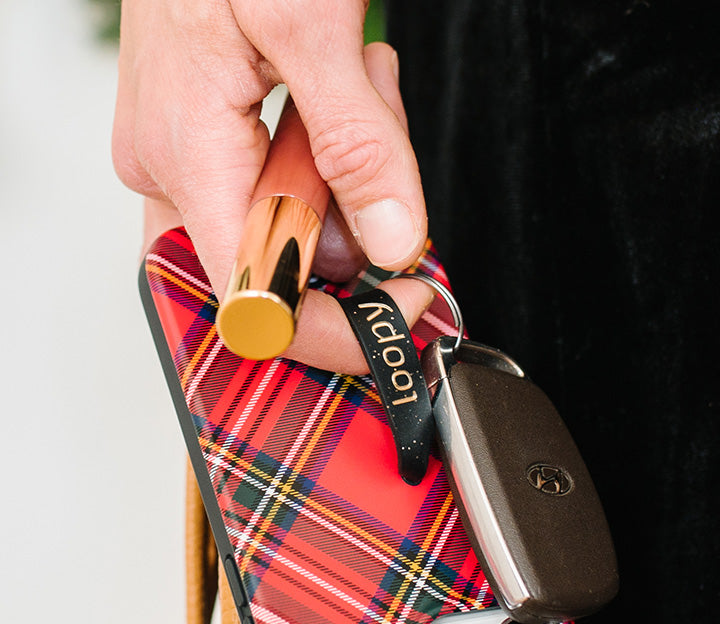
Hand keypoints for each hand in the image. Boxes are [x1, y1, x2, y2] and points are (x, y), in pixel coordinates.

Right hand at [113, 0, 431, 371]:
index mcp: (186, 153)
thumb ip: (359, 141)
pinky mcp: (204, 138)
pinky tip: (333, 90)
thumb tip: (394, 240)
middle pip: (276, 265)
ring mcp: (183, 155)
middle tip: (381, 152)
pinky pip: (272, 184)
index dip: (331, 328)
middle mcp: (170, 169)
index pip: (254, 302)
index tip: (398, 312)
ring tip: (359, 86)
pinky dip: (321, 152)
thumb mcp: (311, 20)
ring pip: (284, 223)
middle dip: (349, 224)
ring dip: (343, 174)